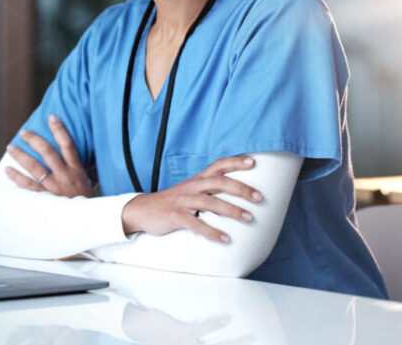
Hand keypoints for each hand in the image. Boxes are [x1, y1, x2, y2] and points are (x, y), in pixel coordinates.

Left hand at [4, 115, 93, 197]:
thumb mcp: (88, 183)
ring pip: (35, 167)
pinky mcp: (46, 199)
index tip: (51, 117)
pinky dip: (16, 177)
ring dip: (21, 156)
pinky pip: (28, 186)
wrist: (88, 224)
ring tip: (10, 148)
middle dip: (34, 140)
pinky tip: (7, 170)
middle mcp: (65, 176)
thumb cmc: (86, 203)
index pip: (68, 145)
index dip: (60, 130)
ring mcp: (54, 188)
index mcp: (77, 170)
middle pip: (48, 152)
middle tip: (23, 132)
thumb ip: (79, 170)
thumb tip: (71, 155)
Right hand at [121, 156, 262, 243]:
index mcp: (197, 180)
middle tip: (259, 197)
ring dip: (231, 210)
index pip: (218, 165)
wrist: (142, 210)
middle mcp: (191, 187)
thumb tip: (237, 195)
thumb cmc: (172, 202)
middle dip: (240, 188)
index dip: (235, 162)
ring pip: (210, 202)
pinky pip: (196, 224)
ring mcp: (183, 201)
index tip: (254, 162)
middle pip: (219, 182)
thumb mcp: (189, 190)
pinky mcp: (175, 216)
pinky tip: (224, 239)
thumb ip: (208, 189)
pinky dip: (212, 232)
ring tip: (248, 218)